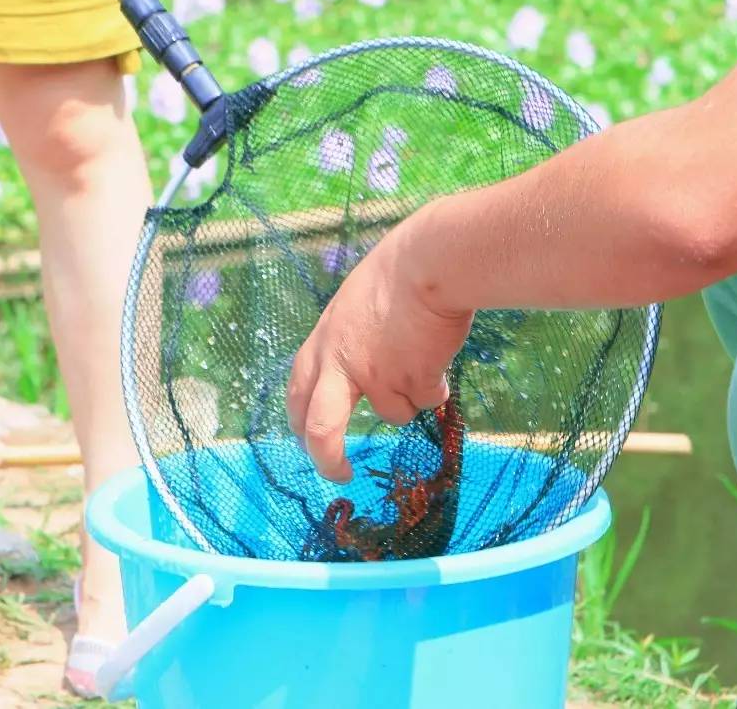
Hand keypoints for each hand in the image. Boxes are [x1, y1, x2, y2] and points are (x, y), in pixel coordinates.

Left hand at [286, 206, 473, 481]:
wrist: (430, 263)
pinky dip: (436, 386)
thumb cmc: (397, 275)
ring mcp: (377, 377)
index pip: (297, 398)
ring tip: (422, 353)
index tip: (313, 446)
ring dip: (410, 395)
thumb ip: (349, 346)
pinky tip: (439, 352)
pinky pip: (427, 400)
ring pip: (394, 414)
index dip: (302, 428)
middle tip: (341, 474)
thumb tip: (362, 381)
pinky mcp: (412, 382)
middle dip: (327, 460)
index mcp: (322, 345)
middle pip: (319, 431)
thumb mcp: (352, 309)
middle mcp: (342, 366)